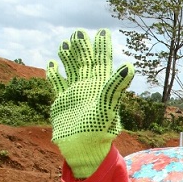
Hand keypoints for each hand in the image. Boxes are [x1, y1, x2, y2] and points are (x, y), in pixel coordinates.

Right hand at [46, 29, 133, 177]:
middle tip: (80, 32)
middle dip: (84, 47)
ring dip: (69, 56)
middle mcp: (89, 88)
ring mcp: (75, 93)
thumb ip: (116, 86)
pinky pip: (58, 83)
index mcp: (101, 87)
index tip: (103, 32)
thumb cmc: (99, 131)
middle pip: (86, 62)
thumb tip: (130, 67)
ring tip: (67, 42)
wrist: (83, 149)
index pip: (102, 61)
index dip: (102, 47)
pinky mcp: (63, 101)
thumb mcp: (108, 107)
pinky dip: (54, 73)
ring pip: (72, 69)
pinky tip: (52, 63)